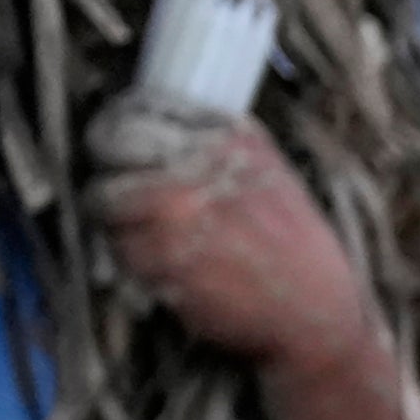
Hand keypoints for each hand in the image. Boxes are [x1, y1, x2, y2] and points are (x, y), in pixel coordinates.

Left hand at [86, 93, 371, 370]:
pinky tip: (165, 269)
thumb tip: (150, 130)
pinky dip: (130, 261)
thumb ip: (214, 146)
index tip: (112, 141)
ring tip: (150, 240)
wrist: (314, 312)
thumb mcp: (268, 171)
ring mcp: (174, 209)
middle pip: (110, 145)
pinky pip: (117, 249)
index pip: (139, 108)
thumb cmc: (294, 248)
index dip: (116, 125)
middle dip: (107, 169)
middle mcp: (196, 163)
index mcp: (226, 136)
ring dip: (117, 222)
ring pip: (104, 201)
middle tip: (112, 192)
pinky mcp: (161, 257)